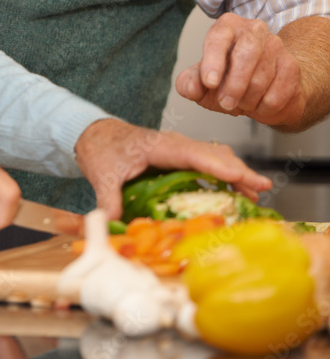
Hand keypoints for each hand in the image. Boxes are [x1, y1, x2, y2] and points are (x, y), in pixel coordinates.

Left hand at [74, 117, 271, 219]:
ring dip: (236, 171)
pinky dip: (225, 172)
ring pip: (213, 155)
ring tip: (257, 192)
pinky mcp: (180, 156)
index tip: (237, 175)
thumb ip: (108, 199)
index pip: (190, 153)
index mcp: (157, 145)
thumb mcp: (102, 176)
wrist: (97, 134)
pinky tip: (239, 189)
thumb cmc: (102, 150)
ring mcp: (178, 148)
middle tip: (261, 187)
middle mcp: (172, 143)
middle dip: (237, 169)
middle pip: (210, 153)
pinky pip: (208, 161)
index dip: (215, 164)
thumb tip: (112, 224)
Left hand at [176, 12, 306, 126]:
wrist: (265, 89)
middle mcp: (253, 30)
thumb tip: (190, 88)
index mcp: (227, 26)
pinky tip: (258, 104)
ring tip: (240, 103)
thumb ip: (190, 83)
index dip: (213, 60)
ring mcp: (276, 46)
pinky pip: (277, 92)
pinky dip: (263, 107)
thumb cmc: (229, 79)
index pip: (218, 37)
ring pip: (262, 77)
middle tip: (225, 103)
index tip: (209, 83)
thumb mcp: (203, 82)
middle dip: (234, 84)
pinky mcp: (291, 66)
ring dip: (247, 100)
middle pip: (246, 53)